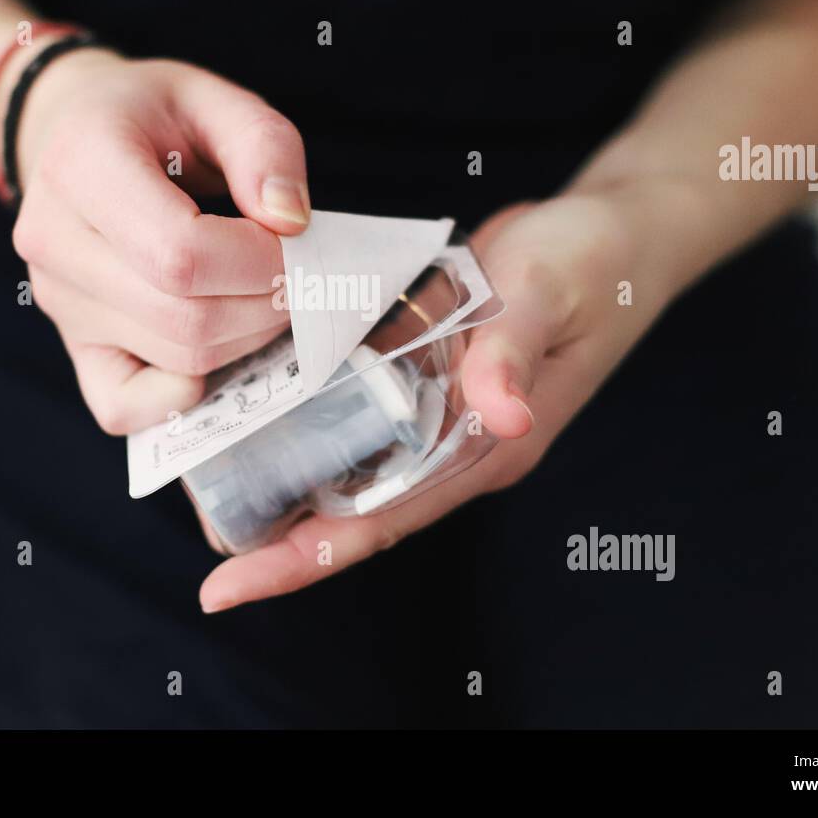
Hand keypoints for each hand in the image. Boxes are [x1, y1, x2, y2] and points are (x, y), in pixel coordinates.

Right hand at [10, 49, 311, 433]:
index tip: (294, 241)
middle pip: (185, 318)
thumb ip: (264, 146)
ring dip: (244, 336)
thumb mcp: (214, 99)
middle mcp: (53, 239)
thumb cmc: (150, 118)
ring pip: (176, 359)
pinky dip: (184, 394)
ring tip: (260, 290)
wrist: (73, 136)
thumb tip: (291, 223)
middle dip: (264, 304)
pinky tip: (216, 346)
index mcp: (82, 164)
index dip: (258, 263)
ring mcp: (57, 301)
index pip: (180, 253)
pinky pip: (124, 407)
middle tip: (295, 272)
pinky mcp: (72, 343)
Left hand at [197, 189, 682, 611]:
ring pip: (350, 463)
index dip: (307, 557)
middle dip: (279, 535)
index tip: (233, 586)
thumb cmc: (594, 265)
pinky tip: (257, 405)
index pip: (382, 519)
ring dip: (285, 477)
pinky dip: (309, 416)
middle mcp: (455, 443)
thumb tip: (499, 416)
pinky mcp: (426, 373)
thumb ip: (517, 351)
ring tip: (205, 482)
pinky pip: (360, 408)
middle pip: (354, 508)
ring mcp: (438, 411)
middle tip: (205, 551)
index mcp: (484, 446)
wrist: (612, 232)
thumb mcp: (552, 294)